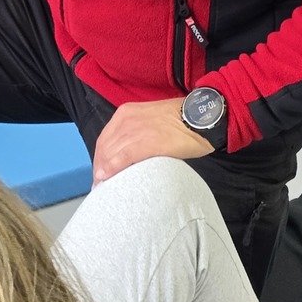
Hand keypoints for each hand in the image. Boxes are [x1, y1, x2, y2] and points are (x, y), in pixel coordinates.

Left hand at [92, 98, 213, 183]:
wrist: (201, 117)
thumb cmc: (180, 121)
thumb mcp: (151, 121)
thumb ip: (137, 133)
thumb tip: (128, 155)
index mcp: (126, 113)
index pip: (104, 139)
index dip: (100, 158)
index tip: (100, 174)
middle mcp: (126, 119)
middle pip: (104, 148)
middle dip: (100, 168)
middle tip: (100, 186)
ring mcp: (136, 130)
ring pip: (111, 153)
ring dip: (104, 172)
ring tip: (105, 188)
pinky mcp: (147, 141)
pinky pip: (124, 157)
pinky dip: (113, 169)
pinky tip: (108, 179)